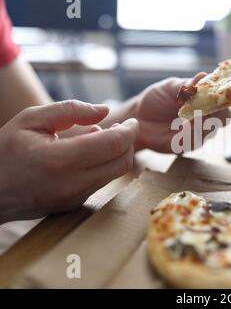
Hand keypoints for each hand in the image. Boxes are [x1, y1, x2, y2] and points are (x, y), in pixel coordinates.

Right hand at [0, 100, 138, 222]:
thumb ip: (70, 110)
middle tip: (122, 128)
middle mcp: (72, 184)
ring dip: (117, 154)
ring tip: (101, 136)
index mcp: (61, 160)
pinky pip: (100, 182)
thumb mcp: (31, 119)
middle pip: (122, 163)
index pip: (113, 145)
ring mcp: (75, 198)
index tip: (133, 121)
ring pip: (114, 174)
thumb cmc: (4, 151)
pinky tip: (90, 153)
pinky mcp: (74, 205)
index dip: (129, 131)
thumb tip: (105, 110)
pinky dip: (104, 165)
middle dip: (128, 143)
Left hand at [125, 73, 230, 152]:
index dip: (224, 99)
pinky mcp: (184, 145)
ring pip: (208, 132)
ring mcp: (196, 133)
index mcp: (204, 101)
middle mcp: (204, 118)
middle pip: (222, 119)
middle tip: (202, 109)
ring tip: (186, 119)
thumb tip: (203, 75)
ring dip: (199, 125)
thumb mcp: (170, 87)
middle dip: (215, 114)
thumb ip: (187, 85)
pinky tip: (180, 129)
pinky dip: (187, 136)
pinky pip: (192, 143)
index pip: (223, 102)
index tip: (216, 96)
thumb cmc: (156, 99)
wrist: (138, 115)